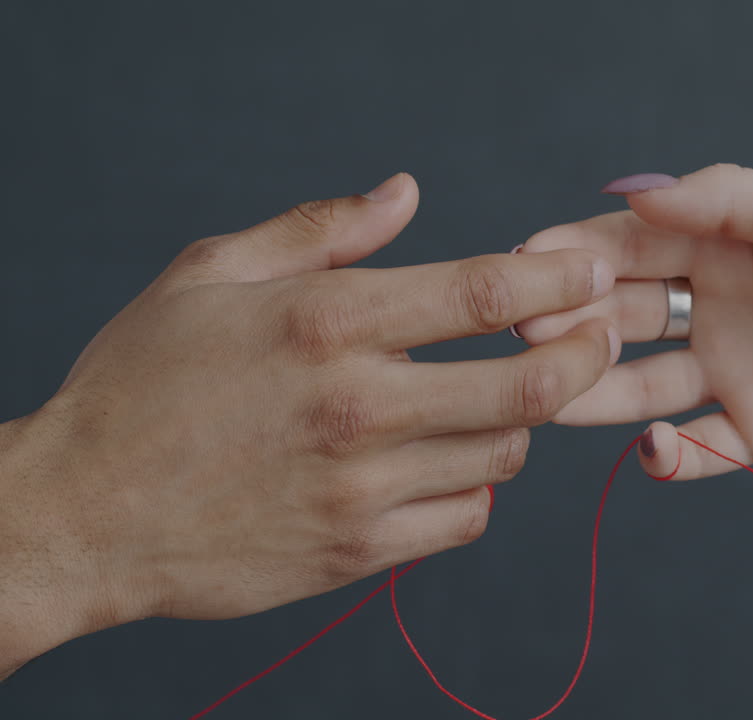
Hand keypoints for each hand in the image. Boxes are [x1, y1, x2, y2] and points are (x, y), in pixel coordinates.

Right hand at [0, 173, 619, 672]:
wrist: (82, 513)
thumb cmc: (140, 383)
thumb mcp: (209, 274)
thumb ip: (319, 228)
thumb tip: (405, 192)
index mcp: (326, 322)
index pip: (483, 294)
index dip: (557, 281)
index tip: (591, 273)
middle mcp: (356, 406)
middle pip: (526, 385)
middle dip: (583, 356)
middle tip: (595, 338)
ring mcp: (362, 488)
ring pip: (502, 453)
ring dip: (518, 421)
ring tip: (497, 398)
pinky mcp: (357, 551)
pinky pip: (464, 517)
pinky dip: (475, 485)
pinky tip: (448, 461)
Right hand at [514, 164, 752, 479]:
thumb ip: (728, 200)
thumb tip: (635, 193)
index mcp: (724, 248)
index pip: (631, 249)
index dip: (575, 257)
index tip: (523, 264)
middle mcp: (716, 307)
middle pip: (623, 316)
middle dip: (573, 325)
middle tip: (530, 339)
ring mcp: (732, 371)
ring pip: (642, 386)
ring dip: (598, 392)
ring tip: (556, 402)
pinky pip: (696, 449)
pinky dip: (669, 457)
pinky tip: (656, 450)